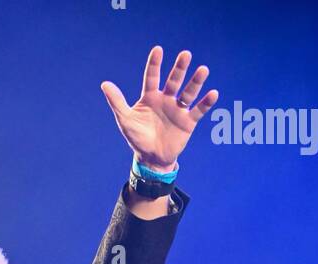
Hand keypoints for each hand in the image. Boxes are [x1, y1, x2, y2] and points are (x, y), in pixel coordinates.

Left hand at [102, 45, 218, 170]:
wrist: (151, 158)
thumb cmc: (137, 138)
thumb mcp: (125, 120)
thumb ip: (117, 102)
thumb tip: (104, 84)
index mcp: (150, 97)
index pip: (152, 77)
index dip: (155, 64)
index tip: (158, 50)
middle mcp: (166, 99)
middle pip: (174, 81)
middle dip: (180, 68)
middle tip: (185, 54)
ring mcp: (178, 110)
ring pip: (188, 92)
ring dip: (195, 82)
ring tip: (203, 70)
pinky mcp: (188, 122)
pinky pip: (198, 110)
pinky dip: (206, 103)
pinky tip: (213, 93)